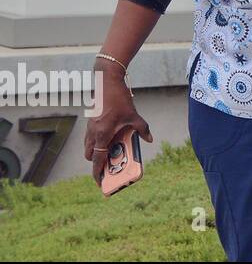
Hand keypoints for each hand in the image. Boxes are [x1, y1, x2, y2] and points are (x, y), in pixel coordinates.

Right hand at [83, 59, 151, 184]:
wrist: (106, 81)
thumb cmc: (119, 99)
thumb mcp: (134, 115)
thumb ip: (142, 128)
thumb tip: (150, 139)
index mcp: (102, 134)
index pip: (97, 159)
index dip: (97, 172)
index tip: (99, 182)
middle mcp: (92, 133)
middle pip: (90, 156)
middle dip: (97, 163)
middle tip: (108, 168)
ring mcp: (89, 127)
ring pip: (88, 146)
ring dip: (96, 152)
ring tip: (110, 154)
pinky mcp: (90, 121)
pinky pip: (90, 137)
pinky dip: (97, 142)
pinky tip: (110, 138)